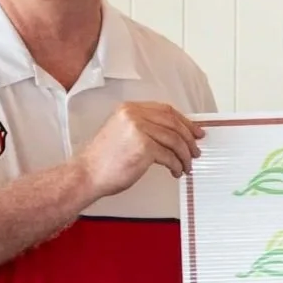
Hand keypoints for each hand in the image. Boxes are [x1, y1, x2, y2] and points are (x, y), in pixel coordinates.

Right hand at [75, 102, 204, 198]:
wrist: (87, 174)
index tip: (195, 132)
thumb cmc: (104, 160)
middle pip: (174, 123)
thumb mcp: (123, 132)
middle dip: (189, 139)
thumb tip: (174, 134)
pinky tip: (175, 172)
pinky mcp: (143, 146)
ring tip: (186, 166)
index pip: (166, 110)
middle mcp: (134, 114)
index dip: (184, 122)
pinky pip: (170, 156)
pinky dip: (177, 165)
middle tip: (196, 151)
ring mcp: (138, 129)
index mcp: (129, 108)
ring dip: (185, 156)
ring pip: (175, 140)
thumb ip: (145, 127)